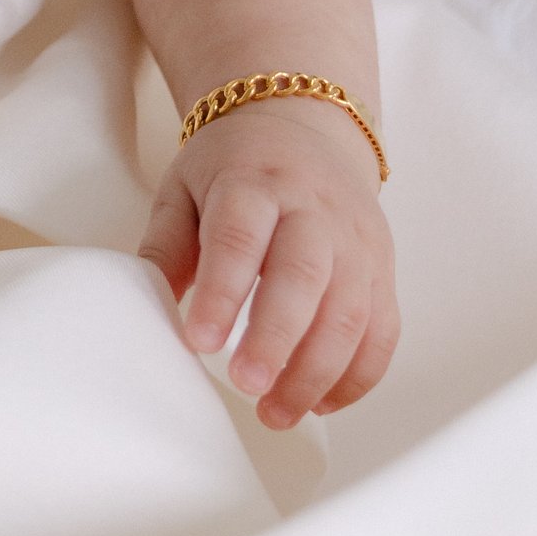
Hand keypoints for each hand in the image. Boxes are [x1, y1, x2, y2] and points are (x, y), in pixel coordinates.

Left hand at [137, 101, 396, 429]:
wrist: (302, 123)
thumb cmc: (233, 167)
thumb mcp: (184, 188)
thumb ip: (166, 247)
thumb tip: (153, 311)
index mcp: (253, 183)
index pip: (240, 239)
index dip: (223, 293)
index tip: (199, 343)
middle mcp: (313, 209)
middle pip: (304, 276)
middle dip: (277, 338)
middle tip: (247, 386)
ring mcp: (356, 239)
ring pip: (350, 311)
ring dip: (317, 371)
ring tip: (276, 412)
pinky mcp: (383, 266)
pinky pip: (384, 328)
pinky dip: (358, 374)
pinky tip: (321, 401)